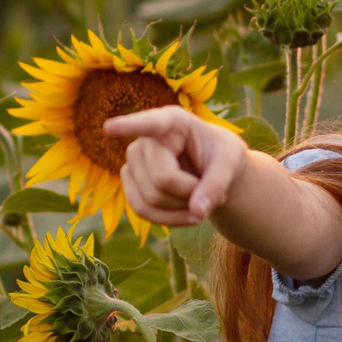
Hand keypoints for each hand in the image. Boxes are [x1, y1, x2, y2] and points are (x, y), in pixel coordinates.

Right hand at [106, 107, 248, 226]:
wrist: (211, 169)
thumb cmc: (221, 157)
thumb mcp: (231, 165)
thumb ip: (217, 185)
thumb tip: (197, 212)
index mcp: (174, 122)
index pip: (151, 124)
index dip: (130, 126)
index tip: (110, 128)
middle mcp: (146, 138)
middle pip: (162, 179)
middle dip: (190, 194)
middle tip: (212, 190)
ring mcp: (133, 159)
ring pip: (150, 199)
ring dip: (180, 210)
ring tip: (200, 201)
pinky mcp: (129, 181)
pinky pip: (142, 210)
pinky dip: (168, 220)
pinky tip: (186, 214)